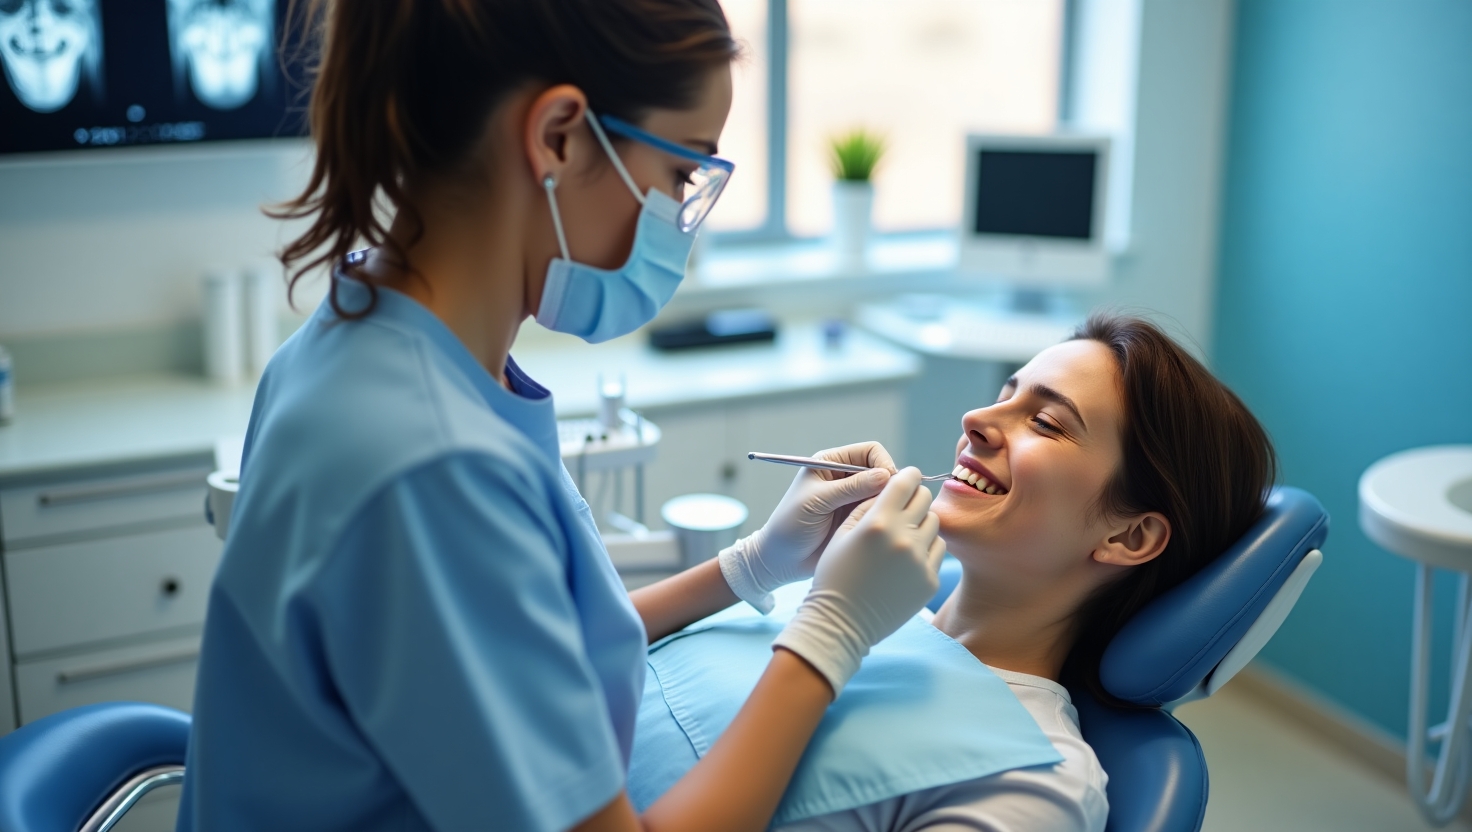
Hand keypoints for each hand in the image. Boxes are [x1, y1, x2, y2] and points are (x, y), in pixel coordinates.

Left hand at [718, 442, 895, 611]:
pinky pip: (881, 512)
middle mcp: (845, 478)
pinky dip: (885, 517)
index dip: (883, 464)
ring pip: (885, 493)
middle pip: (882, 471)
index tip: (887, 483)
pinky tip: (880, 529)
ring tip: (882, 518)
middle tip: (890, 504)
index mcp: (831, 463)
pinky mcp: (859, 519)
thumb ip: (850, 488)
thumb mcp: (817, 502)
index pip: (870, 451)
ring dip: (888, 502)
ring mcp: (854, 499)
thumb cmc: (790, 526)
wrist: (782, 560)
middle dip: (890, 484)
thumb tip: (885, 475)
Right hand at [771, 468, 946, 695]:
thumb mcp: (842, 534)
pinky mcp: (930, 580)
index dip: (907, 476)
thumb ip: (868, 506)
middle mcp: (903, 538)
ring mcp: (920, 560)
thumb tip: (892, 487)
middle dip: (914, 497)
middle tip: (903, 507)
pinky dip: (926, 549)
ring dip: (921, 523)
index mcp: (878, 522)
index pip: (905, 481)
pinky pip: (938, 550)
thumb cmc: (835, 576)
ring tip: (902, 537)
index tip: (906, 478)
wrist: (842, 623)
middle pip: (924, 498)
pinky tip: (906, 560)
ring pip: (934, 523)